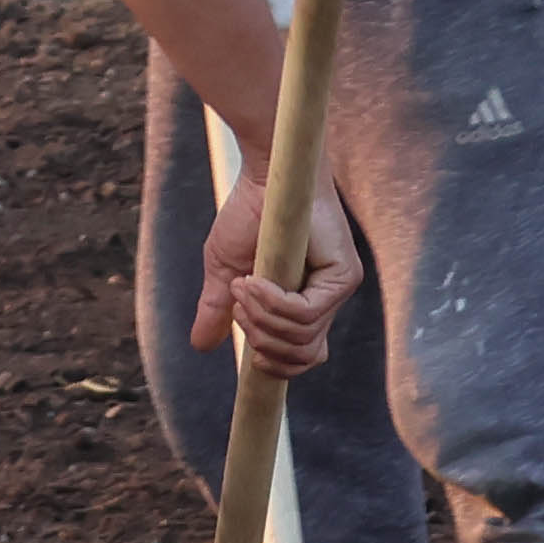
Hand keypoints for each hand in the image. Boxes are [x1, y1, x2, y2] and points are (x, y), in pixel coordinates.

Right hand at [199, 182, 362, 380]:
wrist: (264, 177)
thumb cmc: (248, 215)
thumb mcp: (225, 271)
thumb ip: (219, 309)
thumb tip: (200, 346)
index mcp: (305, 304)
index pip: (304, 357)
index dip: (276, 365)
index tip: (250, 354)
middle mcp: (327, 300)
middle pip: (302, 356)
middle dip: (261, 339)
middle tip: (238, 304)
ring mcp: (338, 288)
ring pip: (300, 337)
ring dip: (261, 317)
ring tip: (242, 284)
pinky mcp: (343, 275)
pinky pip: (304, 314)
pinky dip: (270, 302)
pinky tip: (252, 280)